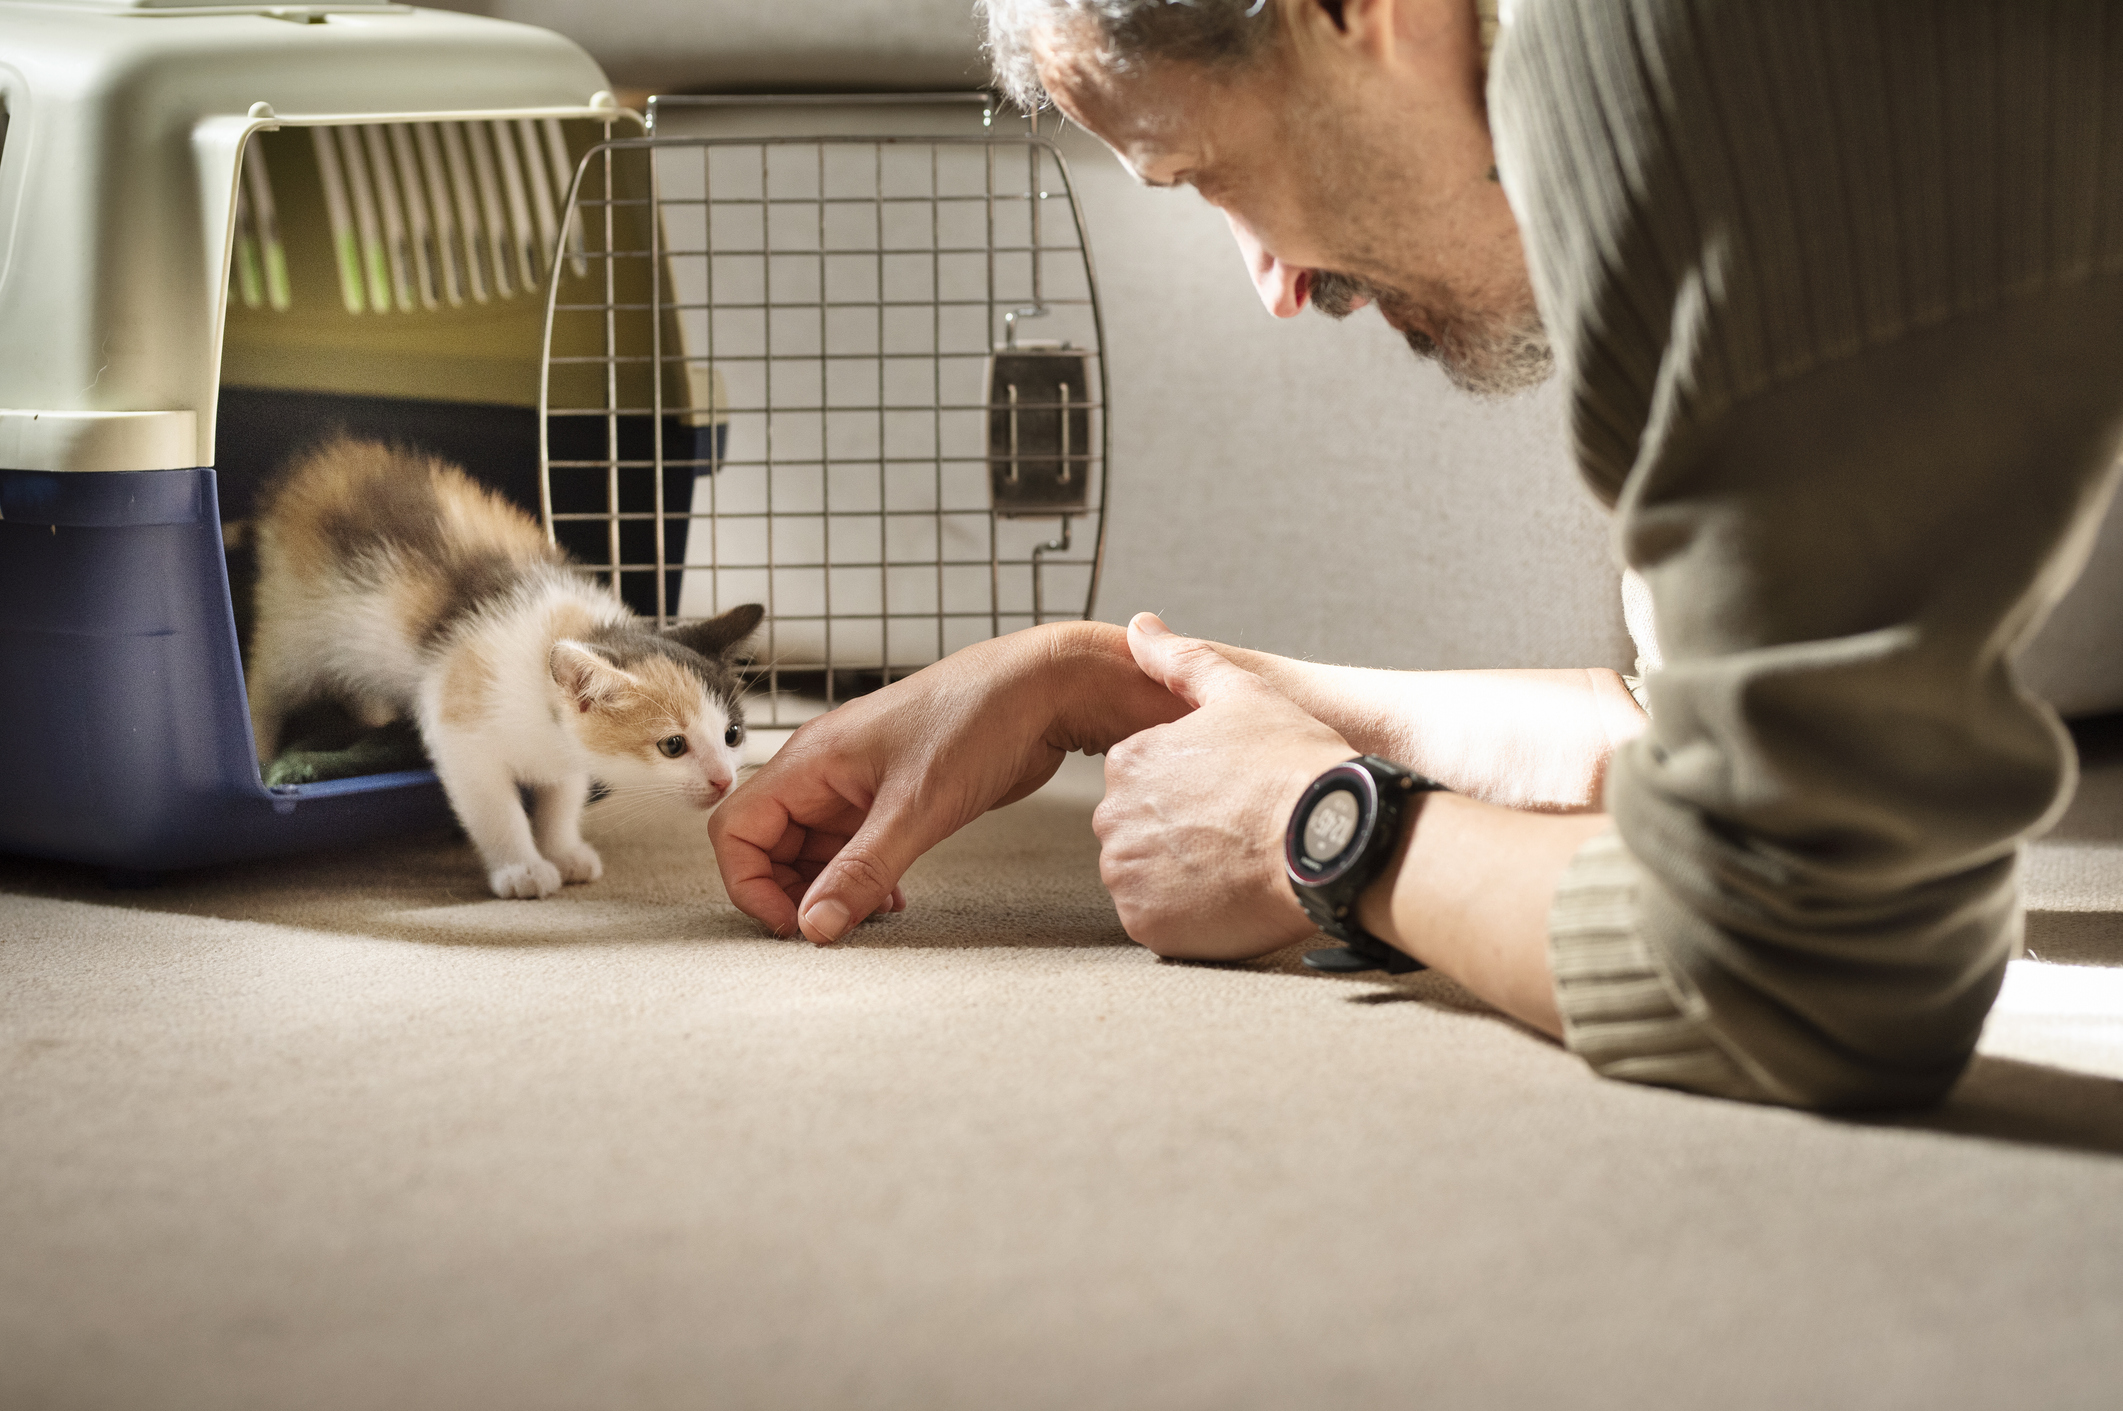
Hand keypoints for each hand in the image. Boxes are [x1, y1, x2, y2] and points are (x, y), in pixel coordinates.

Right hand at [709, 622, 1186, 942]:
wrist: (1041, 689)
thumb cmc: (977, 721)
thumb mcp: (916, 809)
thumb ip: (861, 872)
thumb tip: (814, 926)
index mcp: (810, 761)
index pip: (737, 830)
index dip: (750, 884)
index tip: (795, 924)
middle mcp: (824, 770)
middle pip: (769, 845)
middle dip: (792, 893)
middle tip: (835, 926)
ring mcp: (857, 783)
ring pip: (813, 850)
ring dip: (831, 889)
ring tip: (871, 915)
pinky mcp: (892, 795)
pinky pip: (854, 846)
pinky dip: (863, 878)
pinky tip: (894, 899)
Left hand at [1094, 614, 1355, 960]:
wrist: (1331, 839)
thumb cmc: (1295, 763)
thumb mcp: (1242, 693)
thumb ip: (1182, 661)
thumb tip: (1139, 627)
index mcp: (1128, 761)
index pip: (1142, 782)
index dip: (1191, 791)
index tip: (1230, 797)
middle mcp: (1113, 817)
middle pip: (1138, 829)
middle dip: (1179, 834)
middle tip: (1237, 834)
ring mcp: (1128, 874)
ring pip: (1144, 876)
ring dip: (1180, 875)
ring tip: (1237, 865)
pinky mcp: (1148, 924)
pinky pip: (1156, 920)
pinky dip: (1186, 915)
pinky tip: (1229, 896)